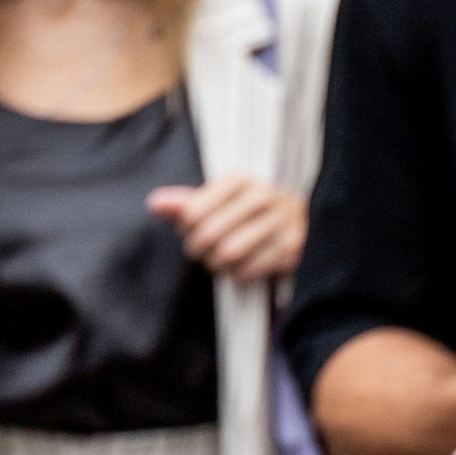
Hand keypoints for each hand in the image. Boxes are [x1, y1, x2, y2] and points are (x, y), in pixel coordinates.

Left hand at [147, 175, 307, 284]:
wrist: (302, 219)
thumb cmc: (250, 210)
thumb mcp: (220, 198)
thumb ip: (187, 201)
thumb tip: (153, 204)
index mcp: (239, 180)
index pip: (194, 212)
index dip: (184, 228)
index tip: (188, 230)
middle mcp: (261, 197)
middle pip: (209, 234)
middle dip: (198, 248)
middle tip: (199, 251)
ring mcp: (278, 223)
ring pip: (228, 253)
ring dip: (216, 263)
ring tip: (217, 260)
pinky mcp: (289, 248)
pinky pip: (248, 270)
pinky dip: (237, 274)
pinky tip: (238, 267)